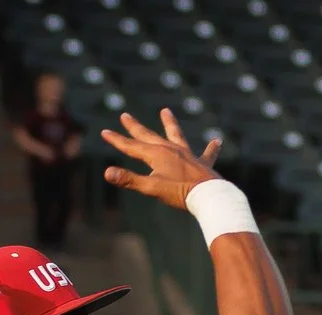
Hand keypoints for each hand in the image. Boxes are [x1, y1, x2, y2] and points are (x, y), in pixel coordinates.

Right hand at [102, 109, 223, 210]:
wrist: (208, 195)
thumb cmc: (179, 192)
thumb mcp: (151, 188)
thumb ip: (129, 179)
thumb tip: (107, 172)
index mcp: (157, 155)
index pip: (131, 146)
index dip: (116, 140)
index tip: (104, 132)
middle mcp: (171, 150)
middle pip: (149, 136)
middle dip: (135, 127)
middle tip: (125, 115)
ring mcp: (187, 155)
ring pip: (176, 135)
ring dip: (170, 123)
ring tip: (166, 111)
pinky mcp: (202, 164)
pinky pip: (207, 154)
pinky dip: (211, 148)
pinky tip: (217, 141)